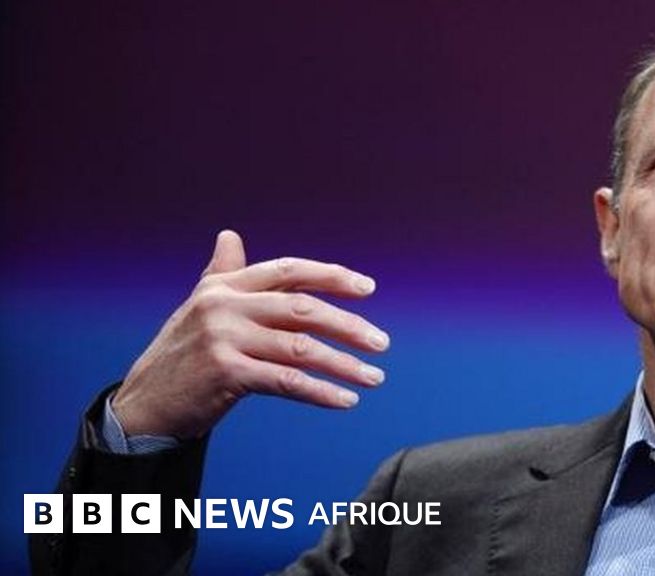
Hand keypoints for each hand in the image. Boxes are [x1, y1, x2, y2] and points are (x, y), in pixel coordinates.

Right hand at [111, 230, 388, 438]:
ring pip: (300, 348)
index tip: (368, 288)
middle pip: (302, 309)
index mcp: (224, 286)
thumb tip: (229, 235)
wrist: (144, 403)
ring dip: (343, 365)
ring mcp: (223, 339)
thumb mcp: (202, 307)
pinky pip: (286, 381)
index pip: (288, 270)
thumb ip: (224, 273)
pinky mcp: (225, 373)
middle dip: (348, 325)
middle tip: (382, 343)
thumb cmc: (183, 354)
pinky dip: (321, 392)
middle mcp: (224, 306)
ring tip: (373, 377)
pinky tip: (346, 400)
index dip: (330, 276)